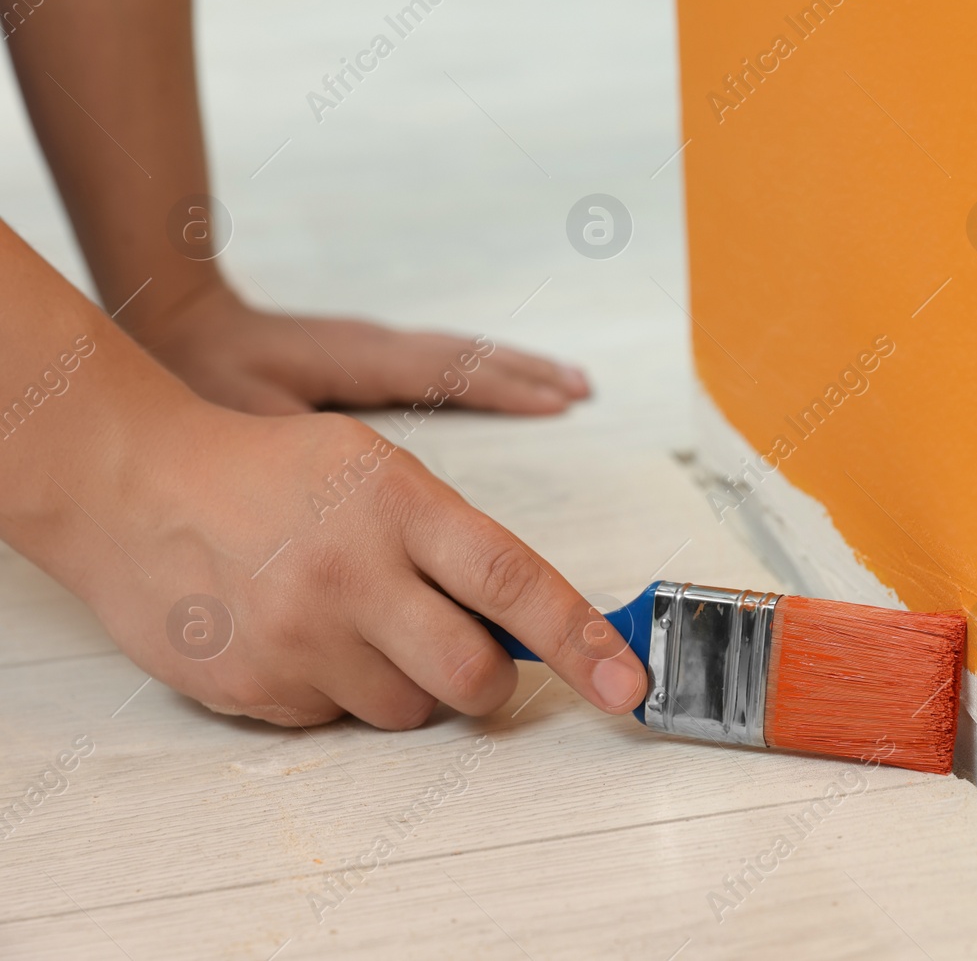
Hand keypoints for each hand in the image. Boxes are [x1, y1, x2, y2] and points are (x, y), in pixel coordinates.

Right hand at [35, 396, 645, 728]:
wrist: (134, 487)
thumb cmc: (271, 471)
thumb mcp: (377, 469)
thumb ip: (454, 540)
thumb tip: (530, 620)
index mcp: (398, 506)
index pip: (514, 582)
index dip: (583, 640)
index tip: (629, 682)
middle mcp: (351, 576)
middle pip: (472, 675)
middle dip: (490, 681)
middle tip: (470, 654)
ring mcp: (297, 638)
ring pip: (408, 710)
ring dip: (406, 682)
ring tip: (352, 621)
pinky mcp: (253, 688)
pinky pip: (336, 720)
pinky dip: (337, 689)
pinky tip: (298, 634)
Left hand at [141, 284, 590, 415]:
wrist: (169, 324)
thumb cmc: (203, 380)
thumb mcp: (250, 421)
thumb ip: (307, 455)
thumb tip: (367, 492)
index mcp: (357, 361)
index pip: (448, 370)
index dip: (505, 387)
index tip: (560, 401)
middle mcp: (377, 348)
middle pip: (468, 356)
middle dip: (528, 374)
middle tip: (582, 390)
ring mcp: (374, 349)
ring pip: (460, 355)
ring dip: (515, 369)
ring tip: (568, 383)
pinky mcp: (366, 358)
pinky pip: (442, 363)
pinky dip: (484, 372)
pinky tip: (504, 386)